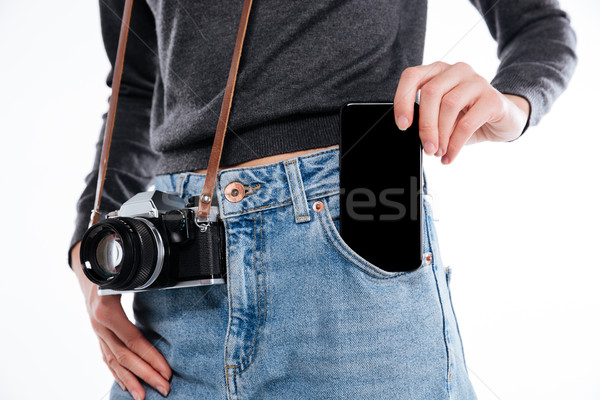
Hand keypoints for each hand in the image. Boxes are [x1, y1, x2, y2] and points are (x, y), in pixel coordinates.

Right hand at [71, 242, 171, 398]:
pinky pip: (106, 357)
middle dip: (146, 374)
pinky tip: (127, 385)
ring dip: (130, 380)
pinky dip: (116, 373)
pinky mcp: (97, 334)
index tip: (167, 370)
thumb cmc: (110, 266)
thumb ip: (139, 280)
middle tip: (165, 387)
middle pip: (124, 357)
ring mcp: (96, 331)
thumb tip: (157, 278)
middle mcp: (99, 325)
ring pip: (113, 361)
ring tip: (144, 396)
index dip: (151, 357)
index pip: (133, 341)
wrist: (87, 263)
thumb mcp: (123, 273)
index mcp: (106, 311)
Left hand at [394, 61, 529, 163]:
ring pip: (449, 105)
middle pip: (431, 92)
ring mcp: (476, 81)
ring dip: (441, 135)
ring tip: (438, 152)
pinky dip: (455, 143)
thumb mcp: (441, 116)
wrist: (504, 120)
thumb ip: (425, 118)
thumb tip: (409, 134)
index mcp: (438, 71)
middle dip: (425, 125)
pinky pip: (468, 122)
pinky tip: (450, 155)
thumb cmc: (467, 116)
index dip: (402, 100)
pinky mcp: (492, 98)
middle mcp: (457, 71)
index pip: (412, 76)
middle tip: (426, 147)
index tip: (402, 125)